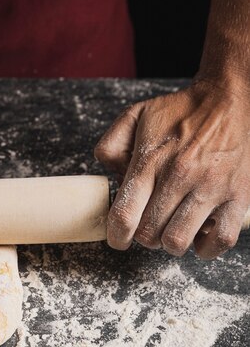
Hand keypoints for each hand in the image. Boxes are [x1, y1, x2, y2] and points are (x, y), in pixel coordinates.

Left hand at [94, 79, 249, 258]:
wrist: (230, 99)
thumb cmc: (181, 111)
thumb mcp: (135, 116)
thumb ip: (111, 145)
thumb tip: (109, 175)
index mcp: (151, 160)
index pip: (125, 214)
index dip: (117, 235)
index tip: (118, 239)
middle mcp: (180, 176)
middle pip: (149, 233)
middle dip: (143, 236)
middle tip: (149, 224)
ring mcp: (211, 188)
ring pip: (178, 241)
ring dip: (169, 242)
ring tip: (171, 228)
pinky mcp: (238, 196)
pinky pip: (220, 240)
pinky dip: (205, 248)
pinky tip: (198, 235)